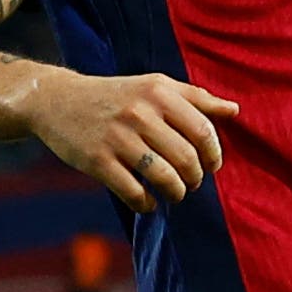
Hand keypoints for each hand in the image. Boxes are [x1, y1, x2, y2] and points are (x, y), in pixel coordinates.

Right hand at [5, 65, 242, 212]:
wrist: (56, 100)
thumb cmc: (116, 96)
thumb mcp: (154, 87)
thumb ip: (196, 98)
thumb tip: (234, 110)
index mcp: (159, 92)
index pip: (204, 130)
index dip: (214, 155)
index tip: (211, 166)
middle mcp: (140, 112)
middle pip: (187, 158)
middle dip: (196, 178)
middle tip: (192, 183)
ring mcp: (117, 138)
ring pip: (165, 178)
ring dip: (176, 193)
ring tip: (175, 194)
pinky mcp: (97, 160)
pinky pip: (134, 192)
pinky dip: (147, 204)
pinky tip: (148, 203)